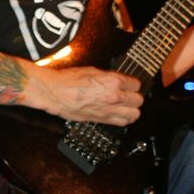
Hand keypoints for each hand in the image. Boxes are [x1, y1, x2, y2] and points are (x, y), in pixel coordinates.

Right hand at [26, 65, 143, 125]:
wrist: (54, 93)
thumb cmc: (68, 80)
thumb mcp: (93, 71)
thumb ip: (109, 77)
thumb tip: (117, 80)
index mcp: (112, 81)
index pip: (136, 84)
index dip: (133, 83)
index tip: (130, 84)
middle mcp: (113, 97)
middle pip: (138, 100)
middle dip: (135, 96)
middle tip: (130, 94)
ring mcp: (108, 110)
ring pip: (134, 114)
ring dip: (132, 109)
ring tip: (128, 106)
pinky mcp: (101, 120)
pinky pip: (122, 123)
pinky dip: (124, 119)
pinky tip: (120, 114)